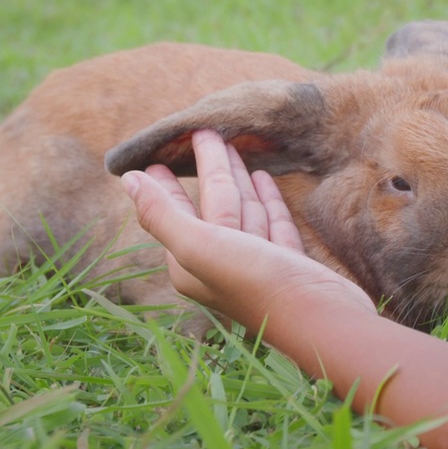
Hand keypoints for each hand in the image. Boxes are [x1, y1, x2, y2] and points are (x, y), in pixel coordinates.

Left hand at [121, 130, 374, 334]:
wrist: (320, 316)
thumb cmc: (255, 281)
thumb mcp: (200, 245)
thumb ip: (162, 213)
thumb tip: (126, 179)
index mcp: (192, 265)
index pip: (174, 212)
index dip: (166, 185)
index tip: (159, 155)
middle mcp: (220, 266)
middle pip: (213, 206)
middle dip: (208, 169)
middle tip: (205, 132)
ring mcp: (257, 264)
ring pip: (243, 210)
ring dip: (237, 178)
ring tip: (233, 146)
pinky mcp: (288, 262)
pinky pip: (272, 222)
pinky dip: (266, 199)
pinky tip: (264, 177)